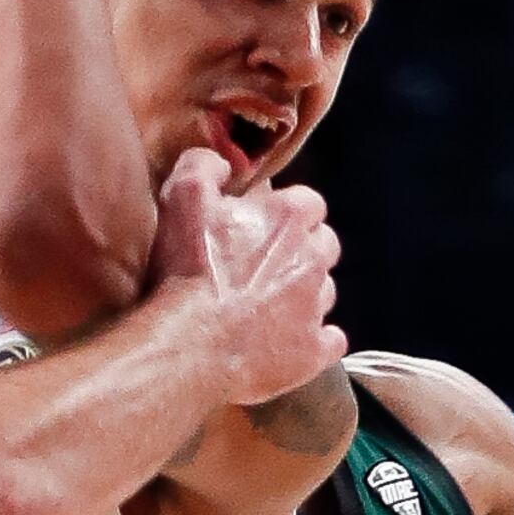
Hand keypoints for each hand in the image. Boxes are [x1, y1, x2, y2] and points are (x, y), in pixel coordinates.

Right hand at [149, 149, 345, 403]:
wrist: (191, 345)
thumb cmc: (187, 270)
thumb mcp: (182, 196)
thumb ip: (204, 166)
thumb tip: (222, 164)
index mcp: (290, 218)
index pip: (308, 202)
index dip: (285, 210)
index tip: (259, 221)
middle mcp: (314, 259)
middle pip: (325, 244)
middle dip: (302, 249)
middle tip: (262, 262)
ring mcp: (316, 308)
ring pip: (325, 292)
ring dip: (303, 293)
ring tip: (266, 303)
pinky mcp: (313, 350)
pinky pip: (330, 341)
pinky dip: (314, 339)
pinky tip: (287, 340)